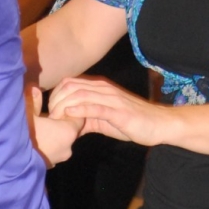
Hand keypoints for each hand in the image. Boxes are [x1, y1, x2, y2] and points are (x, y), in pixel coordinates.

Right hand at [29, 85, 79, 164]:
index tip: (54, 107)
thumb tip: (34, 88)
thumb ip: (33, 100)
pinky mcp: (47, 166)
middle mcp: (68, 147)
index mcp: (67, 132)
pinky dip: (44, 144)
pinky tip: (31, 140)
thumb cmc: (21, 134)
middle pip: (68, 129)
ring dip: (51, 133)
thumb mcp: (26, 112)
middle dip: (58, 121)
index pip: (78, 117)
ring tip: (36, 127)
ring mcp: (58, 159)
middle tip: (43, 115)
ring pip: (59, 141)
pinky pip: (50, 151)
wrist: (8, 161)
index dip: (67, 110)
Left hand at [49, 75, 172, 146]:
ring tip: (55, 120)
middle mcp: (104, 89)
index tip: (48, 112)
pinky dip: (80, 110)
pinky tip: (69, 116)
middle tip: (49, 119)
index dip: (54, 96)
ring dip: (63, 107)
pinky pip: (96, 107)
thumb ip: (87, 119)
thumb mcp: (105, 120)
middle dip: (54, 102)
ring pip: (80, 95)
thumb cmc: (133, 122)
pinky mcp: (119, 111)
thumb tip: (69, 125)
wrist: (159, 124)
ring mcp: (111, 98)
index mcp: (99, 88)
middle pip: (70, 87)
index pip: (68, 83)